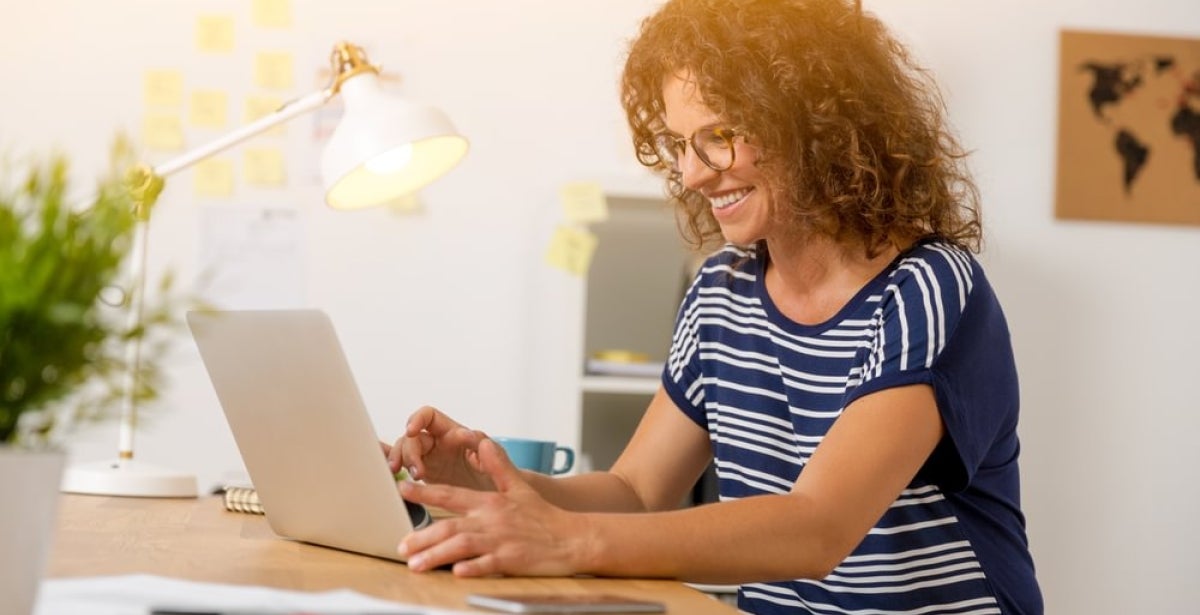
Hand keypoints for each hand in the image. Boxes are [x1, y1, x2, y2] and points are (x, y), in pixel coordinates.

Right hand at [382, 406, 491, 489]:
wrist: (498, 504)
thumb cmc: (500, 479)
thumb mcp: (499, 464)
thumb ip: (490, 450)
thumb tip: (474, 436)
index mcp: (453, 433)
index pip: (429, 416)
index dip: (417, 419)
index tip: (411, 430)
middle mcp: (437, 443)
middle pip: (411, 437)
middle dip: (408, 451)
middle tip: (416, 471)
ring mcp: (428, 459)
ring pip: (403, 452)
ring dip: (400, 462)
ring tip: (407, 478)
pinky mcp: (421, 475)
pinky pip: (401, 465)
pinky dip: (388, 463)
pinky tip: (381, 469)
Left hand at [397, 438, 592, 576]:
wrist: (572, 537)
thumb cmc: (543, 516)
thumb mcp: (519, 486)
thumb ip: (498, 466)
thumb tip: (482, 441)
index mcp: (490, 502)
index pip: (451, 495)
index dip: (425, 492)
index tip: (403, 490)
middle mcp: (491, 520)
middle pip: (450, 526)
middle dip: (422, 536)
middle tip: (401, 546)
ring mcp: (500, 541)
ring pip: (462, 546)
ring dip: (436, 555)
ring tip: (415, 564)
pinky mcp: (510, 561)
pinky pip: (487, 565)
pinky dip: (471, 568)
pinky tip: (454, 573)